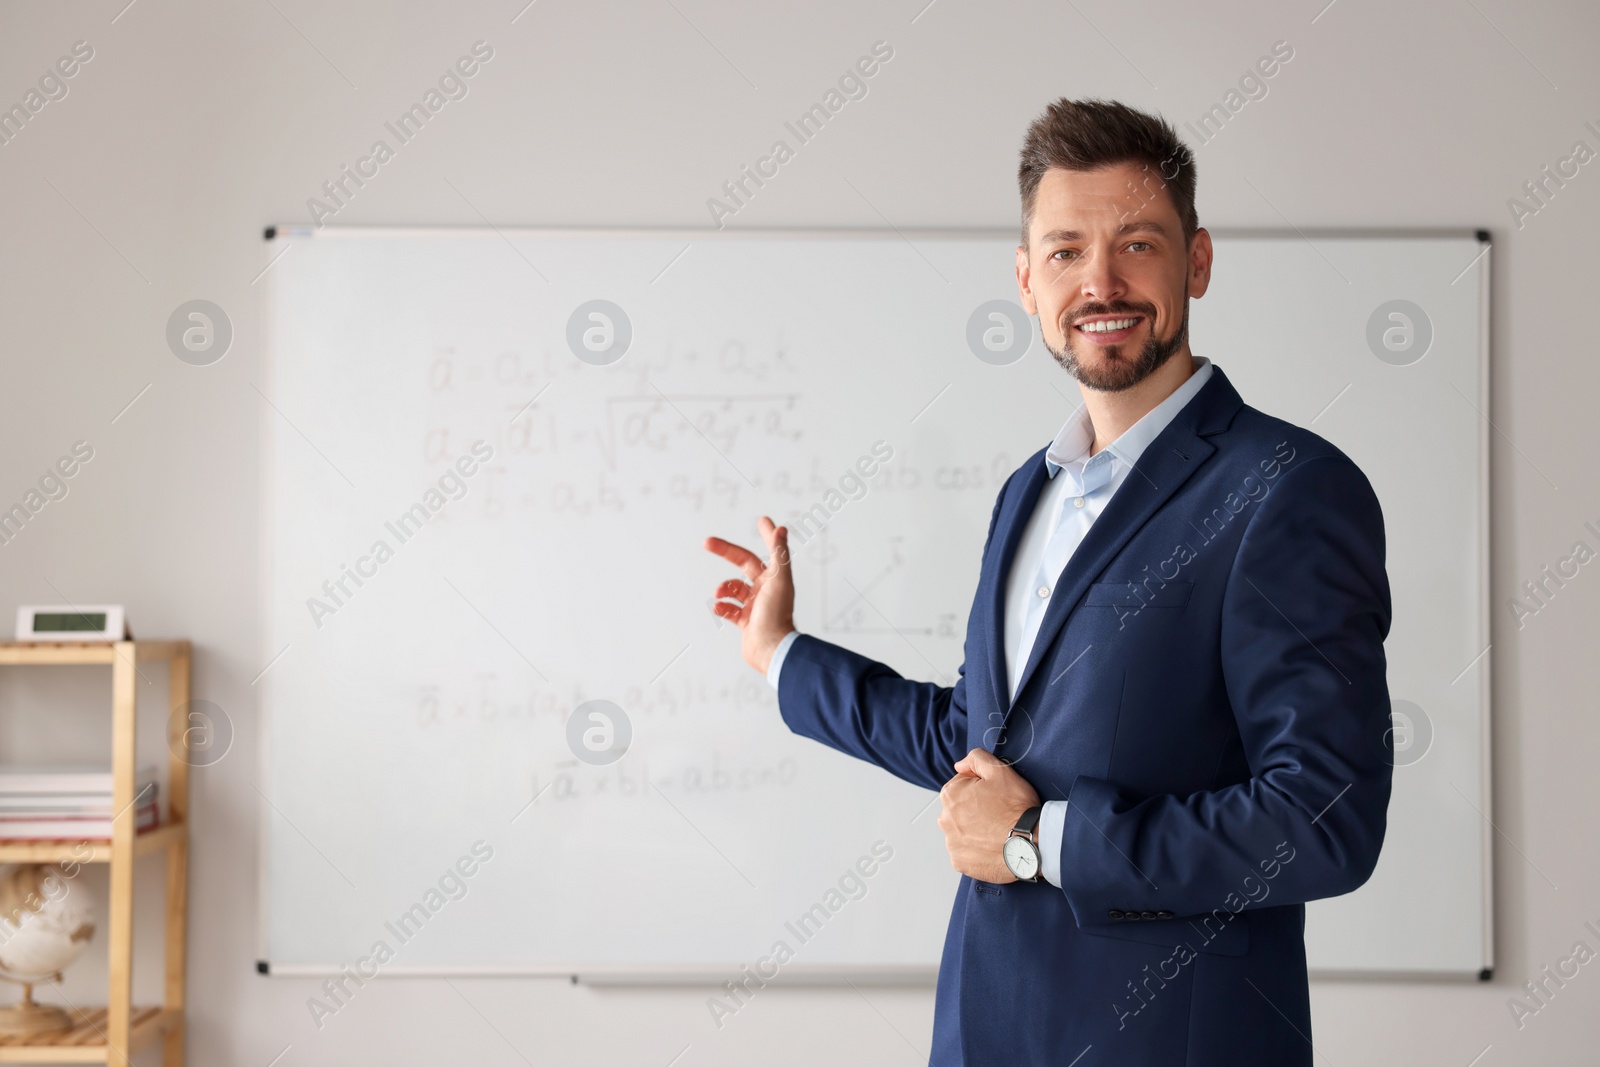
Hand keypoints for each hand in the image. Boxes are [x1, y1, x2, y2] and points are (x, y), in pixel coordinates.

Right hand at [703, 516, 795, 673]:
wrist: (770, 649)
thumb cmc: (776, 614)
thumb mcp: (778, 579)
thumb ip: (779, 553)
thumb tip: (781, 528)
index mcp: (775, 578)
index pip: (769, 549)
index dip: (767, 534)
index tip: (762, 520)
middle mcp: (766, 589)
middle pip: (743, 564)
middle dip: (725, 552)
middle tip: (706, 542)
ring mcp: (755, 605)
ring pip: (733, 588)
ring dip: (723, 588)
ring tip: (719, 595)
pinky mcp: (746, 622)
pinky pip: (729, 609)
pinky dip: (722, 607)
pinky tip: (719, 608)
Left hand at [938, 748, 1041, 883]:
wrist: (1030, 843)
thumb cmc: (1016, 808)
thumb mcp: (1000, 770)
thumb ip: (976, 758)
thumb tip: (960, 765)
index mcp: (950, 795)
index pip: (962, 785)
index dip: (981, 788)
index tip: (995, 796)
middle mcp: (945, 819)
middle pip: (960, 809)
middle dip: (975, 809)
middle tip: (998, 813)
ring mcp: (951, 843)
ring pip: (962, 831)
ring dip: (975, 830)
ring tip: (997, 831)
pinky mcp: (960, 862)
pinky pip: (966, 852)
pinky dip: (977, 850)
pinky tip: (992, 845)